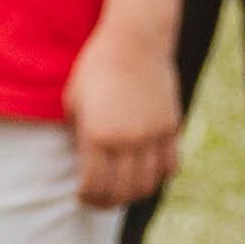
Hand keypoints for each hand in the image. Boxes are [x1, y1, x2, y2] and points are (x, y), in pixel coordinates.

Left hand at [64, 16, 178, 209]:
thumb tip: (82, 161)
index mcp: (98, 134)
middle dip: (107, 202)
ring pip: (148, 184)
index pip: (94, 185)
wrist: (135, 40)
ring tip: (123, 190)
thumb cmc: (97, 67)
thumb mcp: (73, 100)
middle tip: (100, 200)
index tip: (81, 196)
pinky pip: (170, 166)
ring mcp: (153, 135)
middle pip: (121, 191)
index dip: (86, 197)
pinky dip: (159, 176)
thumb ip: (77, 134)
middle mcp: (127, 139)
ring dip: (133, 194)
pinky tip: (147, 172)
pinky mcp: (171, 127)